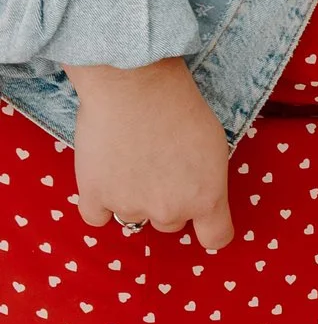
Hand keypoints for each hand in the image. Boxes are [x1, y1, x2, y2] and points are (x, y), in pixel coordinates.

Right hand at [65, 56, 233, 250]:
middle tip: (156, 164)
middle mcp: (170, 211)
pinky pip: (96, 217)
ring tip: (127, 158)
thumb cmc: (179, 105)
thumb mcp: (215, 144)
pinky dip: (98, 202)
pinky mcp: (95, 197)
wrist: (135, 86)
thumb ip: (207, 178)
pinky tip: (102, 178)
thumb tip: (196, 190)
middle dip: (165, 200)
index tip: (201, 216)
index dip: (208, 227)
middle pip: (170, 222)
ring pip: (132, 216)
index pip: (216, 238)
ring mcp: (131, 207)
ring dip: (130, 197)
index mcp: (206, 199)